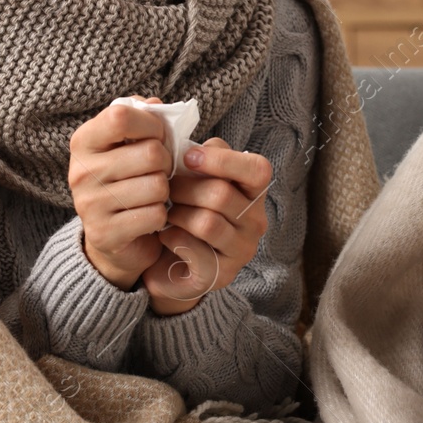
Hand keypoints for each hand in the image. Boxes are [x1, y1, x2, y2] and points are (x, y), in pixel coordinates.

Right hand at [67, 95, 170, 289]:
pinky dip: (161, 217)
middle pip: (151, 154)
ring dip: (164, 192)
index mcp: (84, 142)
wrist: (113, 236)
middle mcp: (80, 172)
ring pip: (156, 186)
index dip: (152, 124)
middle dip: (166, 163)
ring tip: (152, 195)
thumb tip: (155, 104)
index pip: (121, 117)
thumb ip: (143, 118)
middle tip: (159, 172)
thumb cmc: (127, 179)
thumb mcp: (130, 143)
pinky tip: (148, 216)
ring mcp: (89, 205)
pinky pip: (154, 215)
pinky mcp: (104, 234)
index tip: (158, 136)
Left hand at [141, 137, 272, 315]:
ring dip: (177, 214)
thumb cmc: (185, 211)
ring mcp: (242, 251)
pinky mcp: (222, 275)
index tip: (187, 158)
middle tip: (166, 190)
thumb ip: (201, 158)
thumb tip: (193, 147)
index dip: (222, 160)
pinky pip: (195, 251)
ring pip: (207, 223)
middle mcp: (256, 221)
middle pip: (221, 194)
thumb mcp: (195, 179)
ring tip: (166, 214)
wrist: (172, 263)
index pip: (258, 169)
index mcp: (254, 192)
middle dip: (184, 188)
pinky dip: (172, 239)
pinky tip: (164, 236)